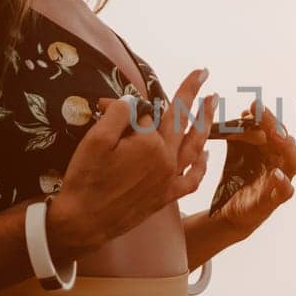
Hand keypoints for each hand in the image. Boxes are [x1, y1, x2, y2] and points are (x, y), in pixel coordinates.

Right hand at [49, 69, 217, 252]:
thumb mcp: (96, 139)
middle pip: (181, 120)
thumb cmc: (87, 179)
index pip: (146, 113)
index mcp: (150, 143)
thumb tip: (133, 102)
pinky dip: (201, 165)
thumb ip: (118, 114)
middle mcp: (166, 159)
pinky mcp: (166, 197)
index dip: (125, 107)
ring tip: (212, 102)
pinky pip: (191, 179)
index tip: (105, 104)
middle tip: (203, 73)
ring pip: (194, 145)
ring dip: (205, 121)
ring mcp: (169, 179)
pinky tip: (205, 154)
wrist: (84, 222)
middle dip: (192, 94)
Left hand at [215, 99, 295, 235]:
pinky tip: (277, 174)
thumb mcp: (237, 150)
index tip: (253, 106)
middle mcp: (282, 160)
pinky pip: (286, 191)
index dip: (266, 116)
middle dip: (275, 124)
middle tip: (262, 112)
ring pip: (294, 160)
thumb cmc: (238, 175)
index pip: (275, 126)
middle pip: (286, 139)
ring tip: (275, 134)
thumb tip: (246, 112)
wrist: (229, 208)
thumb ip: (239, 131)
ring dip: (286, 146)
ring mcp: (280, 179)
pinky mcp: (273, 199)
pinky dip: (284, 182)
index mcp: (274, 147)